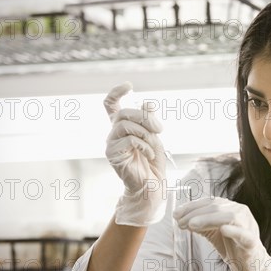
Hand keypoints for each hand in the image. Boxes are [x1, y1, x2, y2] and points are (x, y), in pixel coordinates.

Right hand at [104, 82, 166, 226]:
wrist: (151, 186)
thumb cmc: (152, 162)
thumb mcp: (154, 136)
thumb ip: (149, 120)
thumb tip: (148, 103)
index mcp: (123, 127)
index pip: (111, 105)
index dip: (116, 93)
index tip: (128, 85)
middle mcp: (114, 134)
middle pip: (122, 113)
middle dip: (143, 117)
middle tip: (160, 128)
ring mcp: (111, 144)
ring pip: (125, 125)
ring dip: (145, 132)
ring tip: (154, 144)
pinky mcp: (112, 155)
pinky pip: (129, 140)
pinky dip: (144, 145)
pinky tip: (149, 154)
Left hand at [173, 197, 270, 270]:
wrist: (250, 265)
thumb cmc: (232, 246)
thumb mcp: (212, 232)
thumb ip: (199, 224)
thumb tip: (180, 218)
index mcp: (231, 208)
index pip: (210, 202)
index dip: (192, 206)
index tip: (176, 214)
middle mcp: (241, 212)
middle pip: (217, 207)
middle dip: (196, 213)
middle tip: (180, 222)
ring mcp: (248, 226)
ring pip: (229, 216)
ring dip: (208, 219)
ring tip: (192, 224)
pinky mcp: (252, 242)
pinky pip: (244, 234)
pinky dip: (234, 230)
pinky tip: (223, 229)